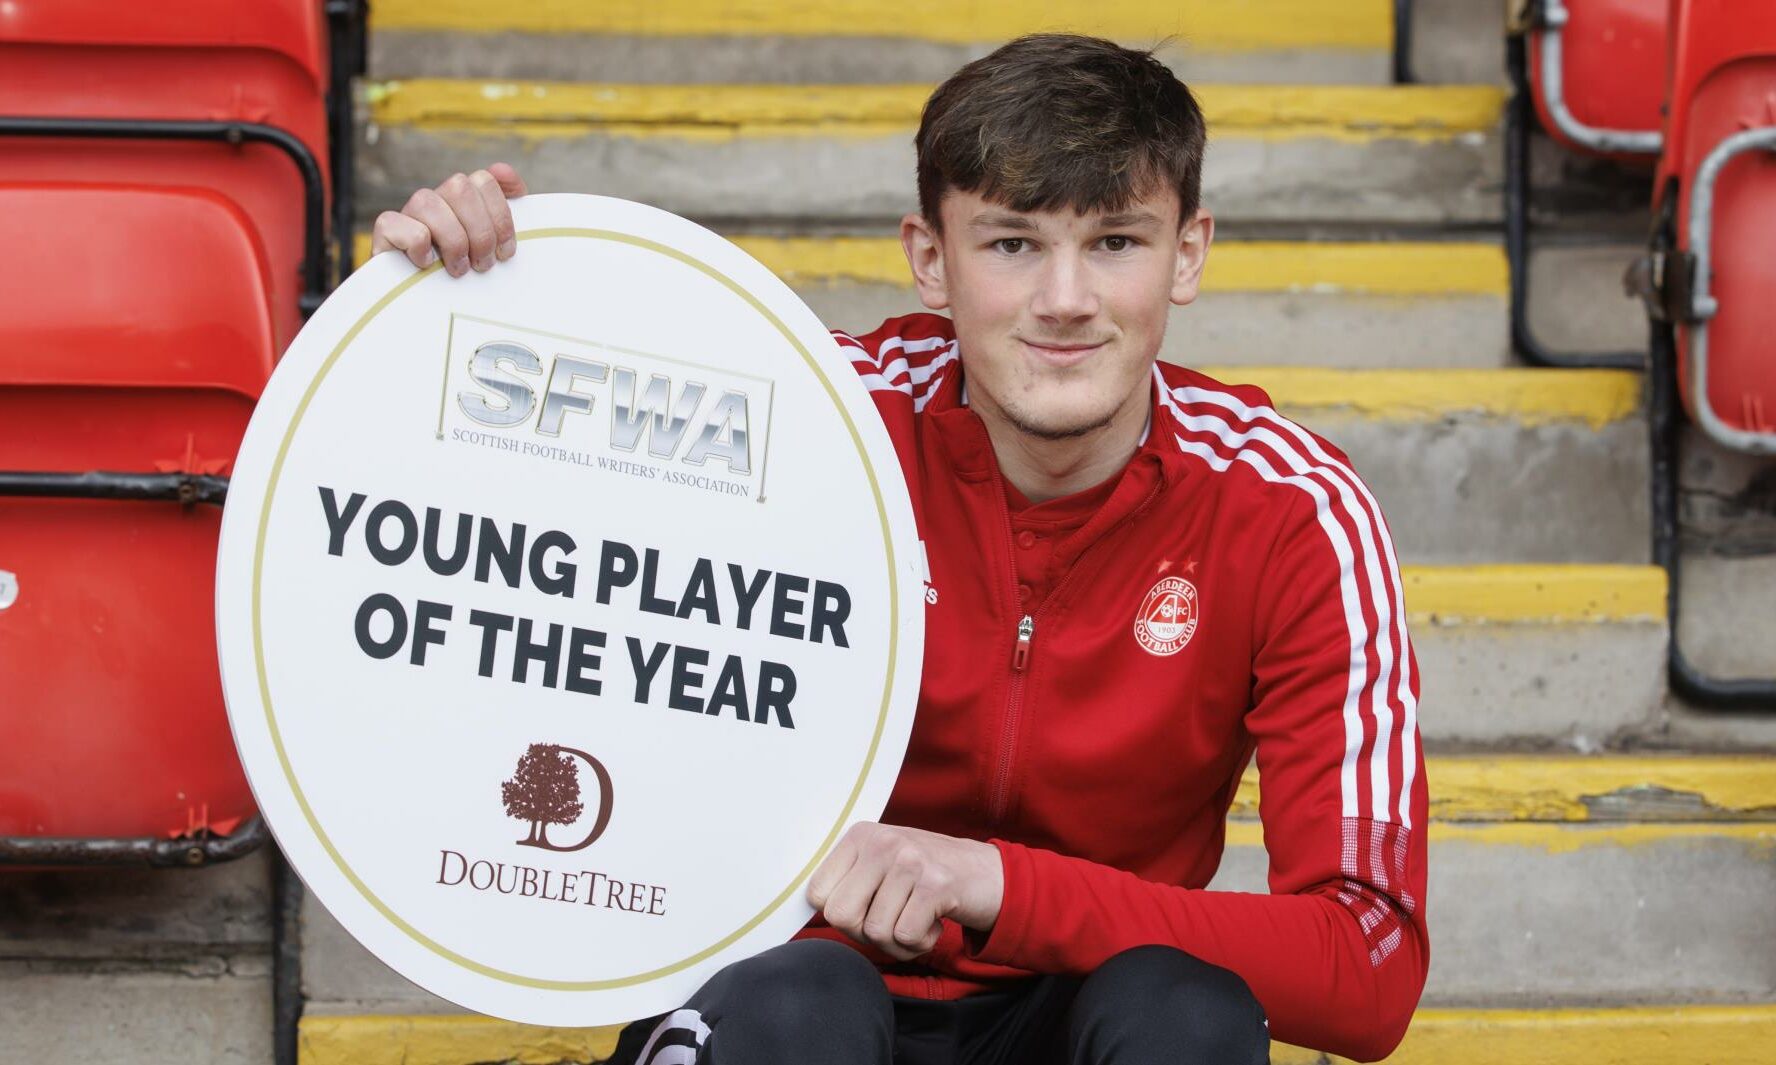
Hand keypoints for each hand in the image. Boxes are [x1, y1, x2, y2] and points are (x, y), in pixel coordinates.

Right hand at [369, 162, 528, 275]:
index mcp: (461, 201)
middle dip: (480, 231)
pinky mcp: (384, 232)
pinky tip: (427, 265)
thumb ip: (500, 215)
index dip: (501, 215)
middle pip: (460, 187)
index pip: (484, 181)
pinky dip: (419, 246)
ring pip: (428, 202)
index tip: (506, 251)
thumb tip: (507, 176)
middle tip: (484, 263)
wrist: (420, 310)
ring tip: (459, 269)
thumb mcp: (489, 251)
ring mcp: (408, 214)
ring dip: (452, 240)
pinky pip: (399, 224)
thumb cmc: (461, 281)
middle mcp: (435, 201)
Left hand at [805, 822, 1003, 961]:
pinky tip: (932, 923)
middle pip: (840, 915)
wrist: (987, 874)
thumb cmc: (926, 877)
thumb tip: (811, 908)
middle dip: (865, 933)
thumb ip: (847, 881)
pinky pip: (905, 938)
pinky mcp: (935, 885)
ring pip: (874, 932)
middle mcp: (883, 842)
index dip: (841, 914)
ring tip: (916, 920)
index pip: (817, 892)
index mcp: (861, 836)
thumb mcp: (882, 865)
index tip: (867, 909)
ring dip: (897, 943)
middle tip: (892, 921)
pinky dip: (919, 943)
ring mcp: (910, 861)